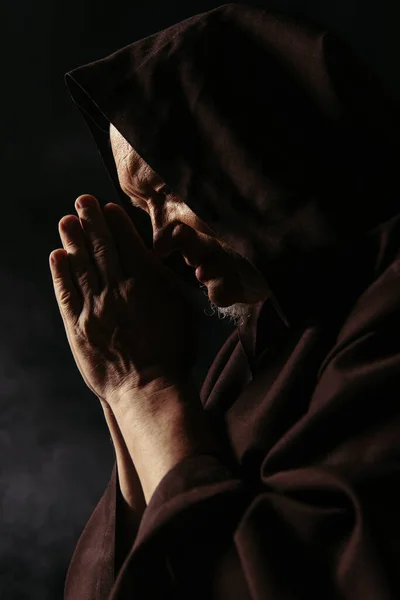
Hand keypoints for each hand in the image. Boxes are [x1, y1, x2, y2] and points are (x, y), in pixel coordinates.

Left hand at [49, 194, 198, 410]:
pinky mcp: (78, 326)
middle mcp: (118, 288)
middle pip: (101, 247)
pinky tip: (57, 256)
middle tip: (82, 200)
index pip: (127, 244)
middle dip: (91, 221)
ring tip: (66, 220)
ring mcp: (95, 306)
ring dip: (72, 240)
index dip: (116, 223)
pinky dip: (60, 273)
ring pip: (81, 265)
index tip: (108, 207)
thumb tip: (149, 260)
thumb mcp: (180, 310)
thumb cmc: (173, 352)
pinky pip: (66, 293)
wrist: (149, 387)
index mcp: (145, 282)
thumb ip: (162, 282)